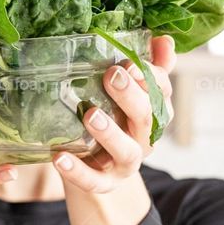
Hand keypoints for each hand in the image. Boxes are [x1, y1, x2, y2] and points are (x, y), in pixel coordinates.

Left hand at [52, 35, 174, 194]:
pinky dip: (76, 171)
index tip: (130, 63)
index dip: (150, 78)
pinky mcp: (104, 183)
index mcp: (154, 114)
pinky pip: (92, 180)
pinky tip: (59, 158)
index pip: (161, 93)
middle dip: (131, 97)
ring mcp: (125, 164)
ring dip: (110, 133)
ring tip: (90, 115)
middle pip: (146, 118)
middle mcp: (145, 139)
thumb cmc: (113, 120)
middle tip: (112, 75)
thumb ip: (147, 69)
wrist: (97, 168)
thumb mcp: (128, 95)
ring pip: (125, 151)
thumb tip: (164, 40)